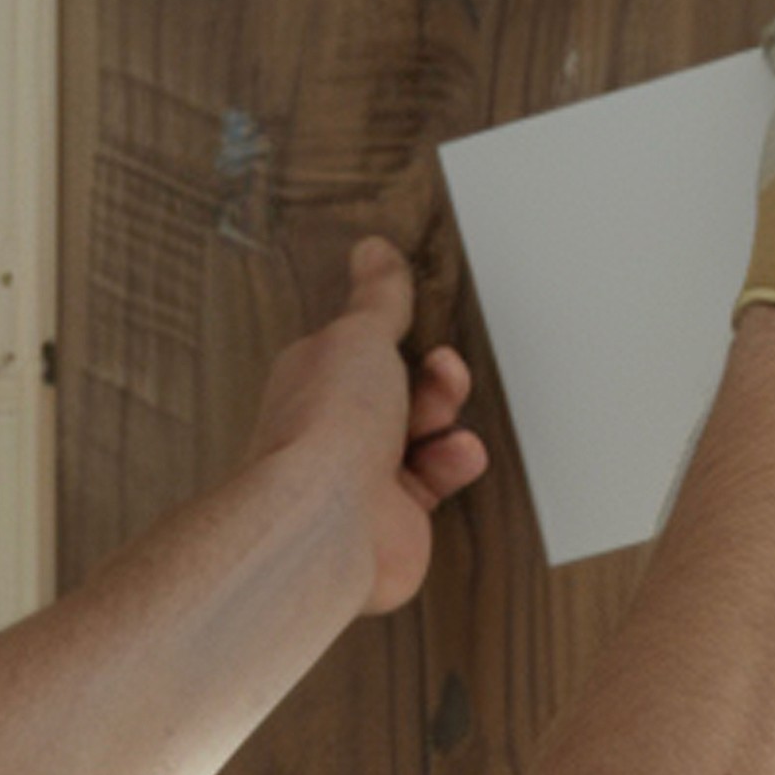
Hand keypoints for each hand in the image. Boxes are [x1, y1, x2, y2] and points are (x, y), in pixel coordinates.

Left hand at [248, 235, 491, 618]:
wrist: (330, 523)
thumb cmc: (328, 430)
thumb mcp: (359, 333)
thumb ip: (377, 297)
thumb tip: (374, 252)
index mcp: (316, 379)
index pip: (361, 349)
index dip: (397, 336)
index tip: (421, 323)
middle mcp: (336, 430)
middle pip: (399, 392)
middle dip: (431, 379)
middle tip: (442, 370)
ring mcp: (365, 478)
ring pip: (422, 437)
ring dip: (444, 419)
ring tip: (444, 418)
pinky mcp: (396, 520)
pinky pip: (436, 481)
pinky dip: (454, 464)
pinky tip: (459, 454)